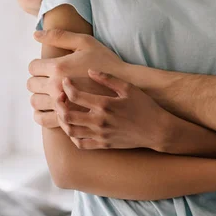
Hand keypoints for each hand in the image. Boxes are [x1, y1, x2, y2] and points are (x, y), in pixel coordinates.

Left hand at [28, 29, 124, 126]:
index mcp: (60, 69)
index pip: (33, 67)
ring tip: (49, 93)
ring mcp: (64, 107)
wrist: (132, 88)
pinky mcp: (72, 118)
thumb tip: (36, 34)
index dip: (38, 65)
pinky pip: (45, 122)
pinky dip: (44, 116)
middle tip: (48, 78)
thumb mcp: (87, 42)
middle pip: (32, 86)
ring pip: (36, 105)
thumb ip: (60, 36)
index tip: (46, 66)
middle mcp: (58, 90)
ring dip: (39, 98)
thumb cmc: (109, 62)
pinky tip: (53, 109)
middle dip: (37, 81)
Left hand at [54, 70, 169, 150]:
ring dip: (62, 120)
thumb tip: (90, 71)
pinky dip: (72, 136)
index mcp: (105, 104)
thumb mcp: (128, 88)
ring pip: (71, 130)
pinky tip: (74, 127)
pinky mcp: (103, 145)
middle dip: (59, 104)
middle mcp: (99, 121)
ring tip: (64, 111)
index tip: (65, 81)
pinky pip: (81, 144)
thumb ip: (108, 78)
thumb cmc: (145, 106)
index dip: (66, 86)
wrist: (157, 130)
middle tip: (59, 96)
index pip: (75, 95)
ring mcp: (100, 135)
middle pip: (67, 114)